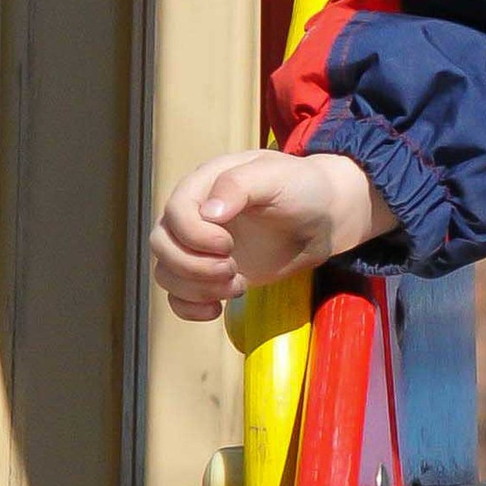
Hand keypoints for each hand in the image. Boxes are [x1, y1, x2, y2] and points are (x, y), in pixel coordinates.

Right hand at [149, 150, 388, 320]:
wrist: (324, 219)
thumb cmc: (302, 188)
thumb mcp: (277, 176)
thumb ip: (241, 185)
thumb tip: (208, 213)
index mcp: (203, 185)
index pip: (174, 212)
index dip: (194, 235)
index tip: (228, 245)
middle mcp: (194, 216)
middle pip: (162, 245)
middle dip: (194, 265)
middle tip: (233, 269)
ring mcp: (200, 247)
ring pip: (167, 273)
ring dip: (196, 288)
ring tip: (237, 285)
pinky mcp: (210, 275)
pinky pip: (178, 296)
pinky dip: (189, 308)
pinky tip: (216, 309)